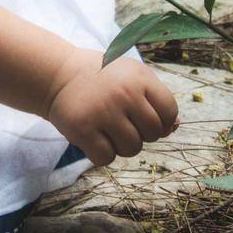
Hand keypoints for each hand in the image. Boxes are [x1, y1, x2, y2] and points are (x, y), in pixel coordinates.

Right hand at [41, 47, 180, 165]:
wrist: (59, 75)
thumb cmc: (102, 79)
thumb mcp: (132, 77)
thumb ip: (155, 99)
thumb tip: (174, 127)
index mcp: (140, 77)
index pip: (169, 111)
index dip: (163, 121)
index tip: (146, 119)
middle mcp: (124, 93)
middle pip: (152, 134)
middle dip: (141, 133)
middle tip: (123, 122)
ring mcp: (103, 111)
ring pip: (132, 149)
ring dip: (121, 145)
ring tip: (107, 128)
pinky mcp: (82, 128)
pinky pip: (106, 158)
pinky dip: (101, 153)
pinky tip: (94, 137)